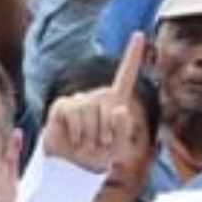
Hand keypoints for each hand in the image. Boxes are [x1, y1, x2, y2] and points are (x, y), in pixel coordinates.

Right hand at [39, 32, 142, 173]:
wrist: (72, 168)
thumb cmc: (99, 157)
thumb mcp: (119, 149)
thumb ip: (124, 130)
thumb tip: (118, 108)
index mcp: (115, 100)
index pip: (125, 74)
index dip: (132, 55)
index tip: (139, 34)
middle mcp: (97, 95)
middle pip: (108, 104)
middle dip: (106, 130)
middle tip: (99, 144)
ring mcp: (79, 99)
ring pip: (90, 109)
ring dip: (91, 134)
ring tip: (86, 144)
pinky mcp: (62, 106)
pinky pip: (73, 112)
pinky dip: (77, 131)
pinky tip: (75, 140)